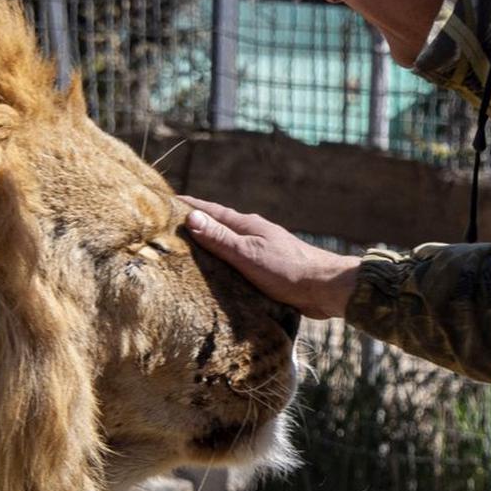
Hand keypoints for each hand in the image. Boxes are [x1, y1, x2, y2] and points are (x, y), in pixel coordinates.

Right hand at [181, 197, 360, 318]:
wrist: (325, 289)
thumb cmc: (288, 270)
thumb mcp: (248, 254)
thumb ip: (221, 238)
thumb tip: (192, 217)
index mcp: (247, 225)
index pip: (211, 211)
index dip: (189, 206)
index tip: (165, 201)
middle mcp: (253, 234)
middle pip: (218, 226)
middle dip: (195, 225)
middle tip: (168, 228)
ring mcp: (262, 250)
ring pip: (229, 244)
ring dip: (210, 245)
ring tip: (186, 252)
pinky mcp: (268, 269)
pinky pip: (238, 262)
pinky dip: (223, 264)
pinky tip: (217, 275)